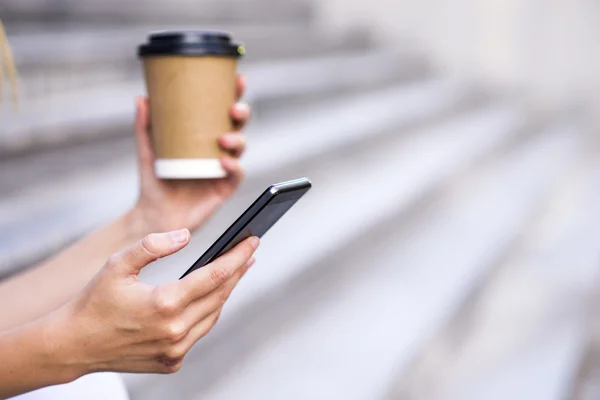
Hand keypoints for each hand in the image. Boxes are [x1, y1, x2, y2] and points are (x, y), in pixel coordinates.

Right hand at [48, 230, 258, 376]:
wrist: (73, 345)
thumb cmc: (94, 301)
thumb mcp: (118, 264)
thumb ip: (153, 245)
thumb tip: (186, 235)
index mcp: (166, 303)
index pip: (217, 274)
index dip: (238, 255)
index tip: (253, 241)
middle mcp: (176, 330)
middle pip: (221, 294)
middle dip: (238, 271)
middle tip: (249, 252)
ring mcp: (175, 350)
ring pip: (213, 315)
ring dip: (225, 292)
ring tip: (234, 271)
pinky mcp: (171, 363)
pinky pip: (199, 332)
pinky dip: (207, 313)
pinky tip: (209, 298)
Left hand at [133, 75, 250, 233]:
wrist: (155, 215)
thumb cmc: (154, 182)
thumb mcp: (148, 150)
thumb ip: (144, 126)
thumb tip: (141, 98)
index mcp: (204, 137)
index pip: (222, 112)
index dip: (233, 95)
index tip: (237, 80)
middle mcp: (218, 150)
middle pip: (238, 126)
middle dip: (242, 114)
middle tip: (233, 110)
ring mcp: (223, 169)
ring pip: (240, 148)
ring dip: (237, 140)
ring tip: (223, 140)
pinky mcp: (224, 188)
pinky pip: (236, 175)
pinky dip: (234, 167)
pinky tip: (224, 163)